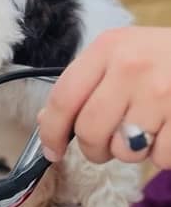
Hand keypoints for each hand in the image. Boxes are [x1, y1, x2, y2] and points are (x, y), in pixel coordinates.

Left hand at [38, 26, 170, 168]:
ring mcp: (162, 92)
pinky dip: (162, 154)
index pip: (64, 97)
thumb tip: (48, 122)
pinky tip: (168, 130)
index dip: (52, 132)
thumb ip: (86, 83)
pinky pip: (160, 159)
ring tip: (146, 129)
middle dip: (93, 149)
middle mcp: (132, 66)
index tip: (52, 150)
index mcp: (108, 47)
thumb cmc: (163, 57)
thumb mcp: (122, 53)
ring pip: (125, 150)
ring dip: (132, 151)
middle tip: (104, 146)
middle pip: (90, 131)